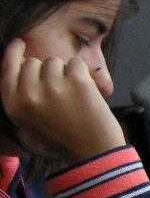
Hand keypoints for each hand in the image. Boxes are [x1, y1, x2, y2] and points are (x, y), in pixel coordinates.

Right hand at [1, 38, 122, 161]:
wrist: (93, 153)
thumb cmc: (62, 137)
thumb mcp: (28, 120)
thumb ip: (21, 94)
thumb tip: (23, 62)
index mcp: (14, 105)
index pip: (7, 67)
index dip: (15, 52)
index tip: (21, 44)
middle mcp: (29, 94)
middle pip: (34, 62)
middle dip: (47, 71)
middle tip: (60, 92)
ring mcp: (53, 87)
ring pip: (55, 61)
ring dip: (65, 72)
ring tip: (72, 95)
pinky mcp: (77, 82)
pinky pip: (76, 63)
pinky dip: (83, 73)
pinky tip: (85, 91)